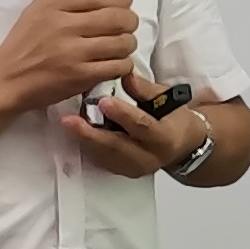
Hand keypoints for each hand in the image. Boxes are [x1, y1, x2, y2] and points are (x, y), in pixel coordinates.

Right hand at [0, 0, 139, 113]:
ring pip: (123, 42)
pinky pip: (119, 66)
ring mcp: (74, 52)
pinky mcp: (81, 76)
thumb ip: (68, 1)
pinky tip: (115, 63)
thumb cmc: (24, 45)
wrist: (7, 79)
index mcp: (53, 5)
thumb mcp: (38, 11)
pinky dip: (123, 64)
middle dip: (130, 21)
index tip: (123, 3)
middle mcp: (64, 25)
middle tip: (127, 26)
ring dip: (128, 43)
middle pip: (118, 17)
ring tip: (121, 46)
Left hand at [62, 70, 214, 179]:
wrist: (181, 145)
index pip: (142, 126)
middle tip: (70, 120)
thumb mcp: (166, 99)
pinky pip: (102, 161)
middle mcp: (150, 158)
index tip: (104, 101)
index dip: (123, 114)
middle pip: (117, 147)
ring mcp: (135, 168)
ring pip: (106, 156)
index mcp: (165, 138)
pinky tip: (76, 133)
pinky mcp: (123, 172)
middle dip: (92, 133)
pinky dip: (88, 146)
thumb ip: (145, 89)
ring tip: (68, 123)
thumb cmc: (173, 119)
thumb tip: (126, 76)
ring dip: (85, 140)